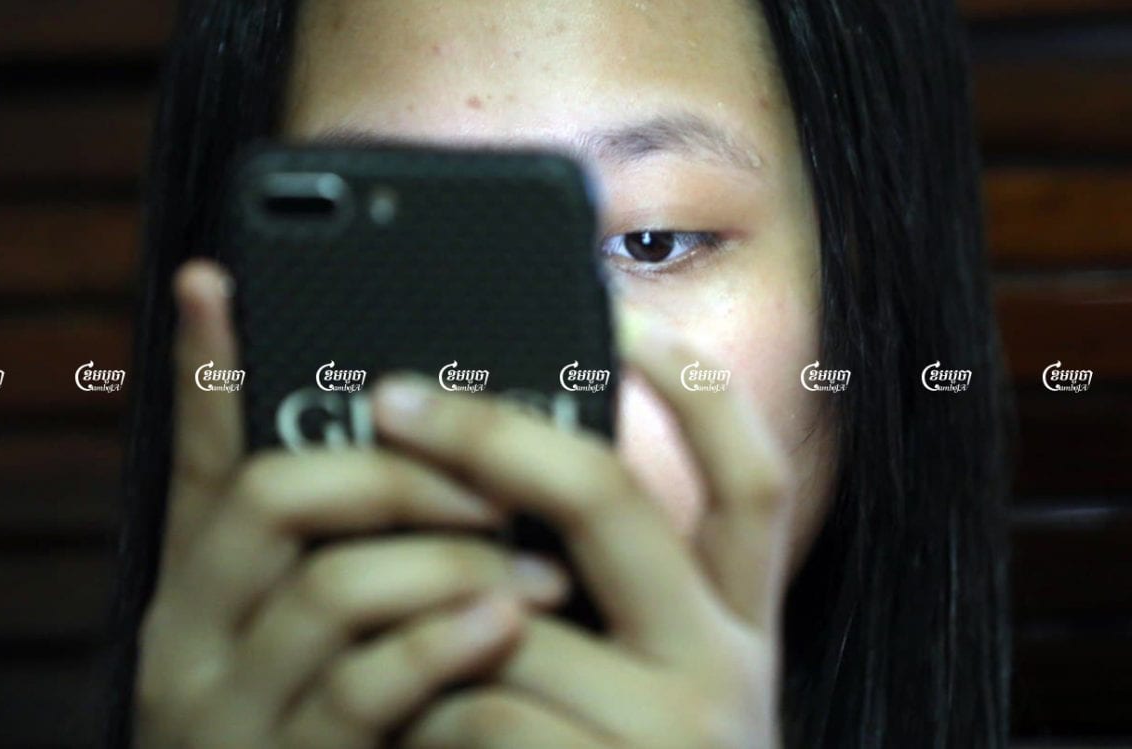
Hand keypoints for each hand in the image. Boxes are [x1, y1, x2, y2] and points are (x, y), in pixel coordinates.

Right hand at [134, 260, 571, 748]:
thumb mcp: (328, 631)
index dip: (204, 369)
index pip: (195, 457)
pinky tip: (504, 621)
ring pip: (332, 589)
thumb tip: (420, 439)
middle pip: (279, 502)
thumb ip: (354, 543)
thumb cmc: (345, 730)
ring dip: (446, 562)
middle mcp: (195, 641)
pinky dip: (442, 644)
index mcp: (202, 590)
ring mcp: (233, 712)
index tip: (215, 281)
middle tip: (492, 475)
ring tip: (536, 569)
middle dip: (401, 475)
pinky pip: (364, 688)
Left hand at [369, 311, 794, 748]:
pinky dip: (420, 720)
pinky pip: (476, 709)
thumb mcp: (647, 694)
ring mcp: (675, 732)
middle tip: (395, 399)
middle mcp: (728, 671)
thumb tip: (501, 496)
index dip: (695, 387)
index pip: (751, 481)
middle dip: (488, 433)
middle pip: (610, 498)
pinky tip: (410, 744)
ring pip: (507, 618)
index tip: (622, 317)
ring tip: (386, 661)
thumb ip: (611, 611)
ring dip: (424, 626)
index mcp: (739, 630)